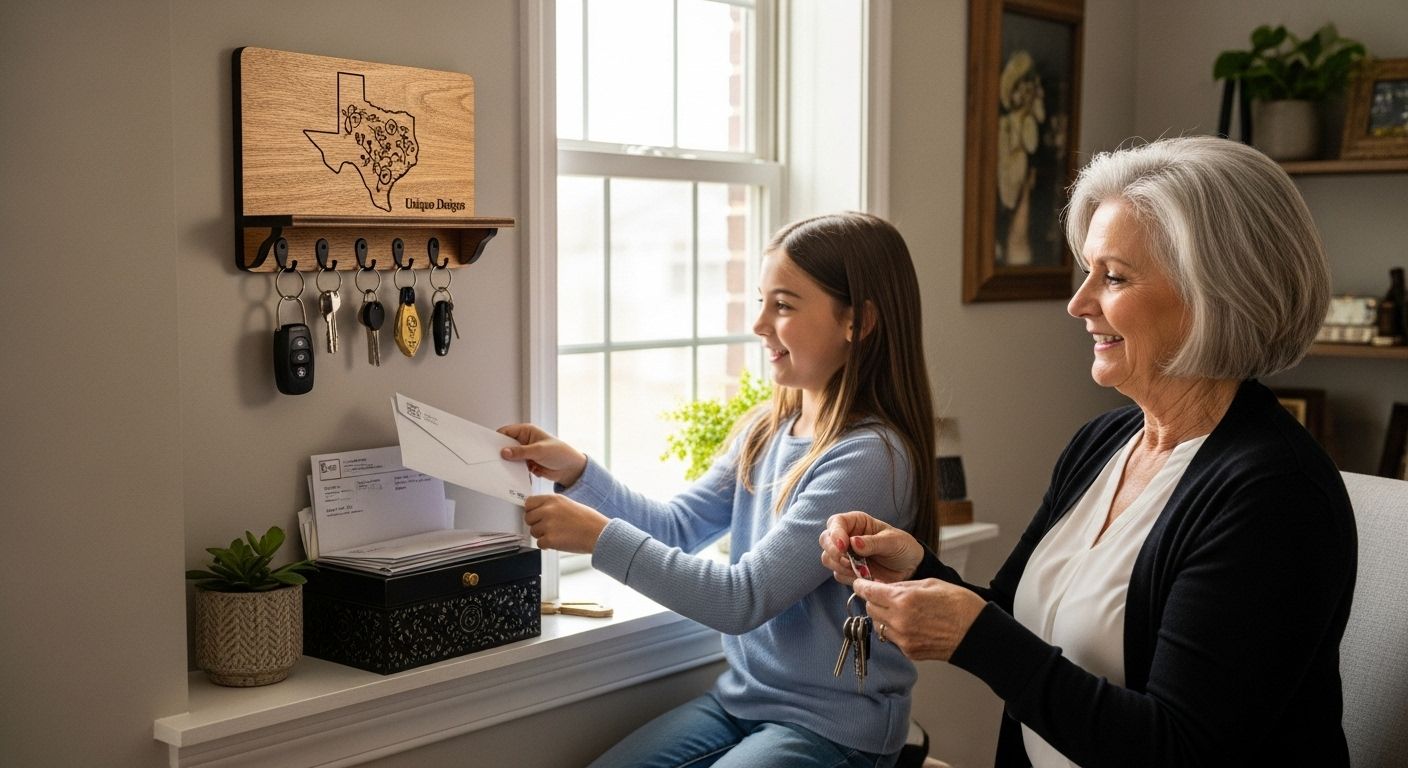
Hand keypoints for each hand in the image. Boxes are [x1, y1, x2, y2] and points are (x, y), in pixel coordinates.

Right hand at [498, 423, 588, 486]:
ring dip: (507, 464)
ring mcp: (525, 453)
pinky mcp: (527, 464)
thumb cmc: (560, 453)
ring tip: (499, 470)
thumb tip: (504, 452)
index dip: (497, 439)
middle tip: (492, 460)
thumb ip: (521, 452)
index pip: (506, 432)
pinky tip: (509, 476)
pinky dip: (513, 471)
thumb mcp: (539, 450)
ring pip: (510, 458)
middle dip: (501, 453)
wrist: (571, 469)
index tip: (488, 447)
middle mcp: (524, 441)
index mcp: (527, 431)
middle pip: (506, 445)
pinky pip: (516, 467)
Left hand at [522, 494, 608, 552]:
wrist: (598, 533)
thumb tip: (538, 511)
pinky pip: (539, 543)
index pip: (529, 503)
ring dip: (542, 535)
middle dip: (536, 524)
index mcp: (553, 499)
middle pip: (528, 518)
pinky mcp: (550, 539)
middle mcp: (548, 510)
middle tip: (548, 528)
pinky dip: (547, 545)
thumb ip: (551, 506)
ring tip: (557, 534)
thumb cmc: (588, 520)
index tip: (535, 515)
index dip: (531, 511)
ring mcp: (548, 524)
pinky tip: (558, 541)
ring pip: (533, 532)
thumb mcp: (568, 504)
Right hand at [818, 511, 923, 584]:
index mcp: (857, 522)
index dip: (835, 534)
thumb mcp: (893, 542)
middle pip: (825, 540)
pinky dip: (848, 577)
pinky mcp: (848, 571)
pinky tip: (863, 576)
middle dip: (833, 551)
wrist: (911, 568)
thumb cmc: (903, 547)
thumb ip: (873, 542)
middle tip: (847, 561)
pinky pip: (838, 574)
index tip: (843, 546)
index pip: (836, 522)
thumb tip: (853, 542)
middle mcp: (847, 536)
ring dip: (840, 566)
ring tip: (860, 570)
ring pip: (828, 559)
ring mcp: (846, 555)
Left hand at [852, 577, 985, 661]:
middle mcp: (899, 622)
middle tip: (882, 594)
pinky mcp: (909, 652)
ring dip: (883, 616)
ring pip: (878, 625)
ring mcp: (903, 639)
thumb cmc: (959, 604)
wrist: (977, 633)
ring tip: (899, 609)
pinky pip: (892, 638)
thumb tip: (884, 587)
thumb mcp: (930, 584)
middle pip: (870, 609)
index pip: (869, 593)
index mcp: (904, 601)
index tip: (859, 583)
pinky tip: (909, 623)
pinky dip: (894, 629)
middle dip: (873, 600)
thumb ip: (903, 586)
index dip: (861, 586)